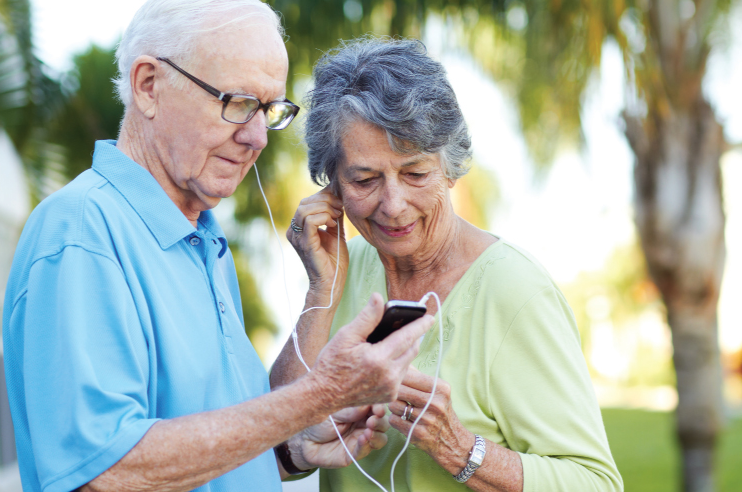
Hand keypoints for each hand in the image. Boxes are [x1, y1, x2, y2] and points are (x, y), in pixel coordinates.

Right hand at [287, 187, 347, 295]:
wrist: (332, 282)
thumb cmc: (333, 260)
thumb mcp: (335, 232)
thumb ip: (333, 215)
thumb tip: (337, 197)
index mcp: (299, 227)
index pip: (307, 201)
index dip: (324, 197)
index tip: (340, 204)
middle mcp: (294, 231)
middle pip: (305, 202)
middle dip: (326, 201)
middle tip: (340, 209)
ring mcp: (297, 237)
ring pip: (306, 208)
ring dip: (326, 208)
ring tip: (337, 217)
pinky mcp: (304, 243)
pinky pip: (311, 220)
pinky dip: (324, 217)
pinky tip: (333, 224)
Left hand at [289, 404, 389, 469]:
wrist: (304, 440)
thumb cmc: (319, 422)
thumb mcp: (334, 411)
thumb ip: (351, 410)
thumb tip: (369, 404)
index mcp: (360, 411)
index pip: (377, 408)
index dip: (380, 408)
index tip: (378, 408)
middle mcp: (363, 424)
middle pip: (383, 423)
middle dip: (380, 421)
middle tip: (372, 420)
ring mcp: (360, 439)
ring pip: (380, 438)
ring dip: (377, 434)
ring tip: (368, 430)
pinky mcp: (354, 453)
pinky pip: (366, 450)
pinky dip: (366, 444)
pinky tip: (362, 439)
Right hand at [309, 293, 433, 410]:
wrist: (323, 395)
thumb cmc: (332, 363)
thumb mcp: (346, 336)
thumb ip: (367, 317)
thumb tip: (379, 298)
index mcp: (378, 359)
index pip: (406, 337)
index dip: (419, 326)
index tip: (429, 317)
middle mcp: (389, 376)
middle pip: (411, 350)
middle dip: (413, 337)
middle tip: (413, 325)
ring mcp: (390, 388)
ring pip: (408, 362)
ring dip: (405, 350)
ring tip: (396, 340)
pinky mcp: (389, 396)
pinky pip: (401, 375)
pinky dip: (398, 364)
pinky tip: (387, 358)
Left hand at [388, 366, 472, 471]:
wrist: (453, 443)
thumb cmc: (442, 414)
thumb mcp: (439, 393)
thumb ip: (420, 378)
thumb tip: (403, 363)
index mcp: (441, 389)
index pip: (410, 375)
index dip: (399, 377)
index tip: (396, 381)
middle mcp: (435, 403)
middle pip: (399, 389)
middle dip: (394, 392)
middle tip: (395, 395)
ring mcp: (426, 419)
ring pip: (394, 405)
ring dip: (393, 406)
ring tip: (400, 408)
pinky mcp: (418, 434)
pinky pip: (394, 420)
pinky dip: (395, 419)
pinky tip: (402, 420)